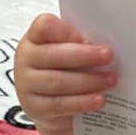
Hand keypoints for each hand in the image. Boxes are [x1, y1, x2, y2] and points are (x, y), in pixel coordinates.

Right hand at [13, 14, 115, 132]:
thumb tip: (103, 48)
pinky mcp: (34, 107)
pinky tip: (98, 99)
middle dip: (84, 56)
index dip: (66, 32)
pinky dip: (82, 102)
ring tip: (110, 80)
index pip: (44, 27)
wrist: (52, 108)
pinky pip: (59, 104)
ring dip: (88, 81)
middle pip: (54, 55)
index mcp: (34, 38)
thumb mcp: (70, 53)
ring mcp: (26, 84)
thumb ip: (80, 45)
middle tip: (108, 56)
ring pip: (58, 81)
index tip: (89, 38)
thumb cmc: (64, 71)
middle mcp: (26, 59)